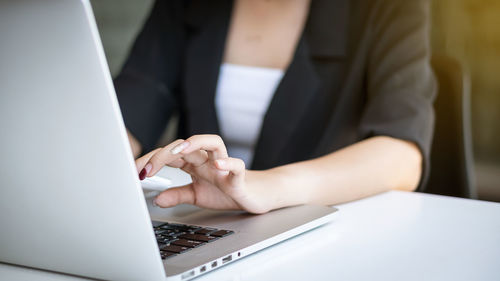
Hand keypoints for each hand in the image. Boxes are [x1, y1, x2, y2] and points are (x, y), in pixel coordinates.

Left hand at [135, 135, 271, 213]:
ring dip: (196, 143)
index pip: (169, 155)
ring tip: (180, 151)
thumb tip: (156, 198)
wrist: (254, 196)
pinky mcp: (239, 176)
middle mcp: (207, 160)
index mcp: (195, 163)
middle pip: (185, 146)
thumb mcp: (196, 195)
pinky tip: (218, 165)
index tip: (134, 171)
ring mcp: (224, 166)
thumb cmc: (226, 191)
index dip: (150, 161)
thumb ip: (177, 194)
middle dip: (163, 154)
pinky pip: (236, 165)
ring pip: (213, 143)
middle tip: (147, 170)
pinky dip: (228, 163)